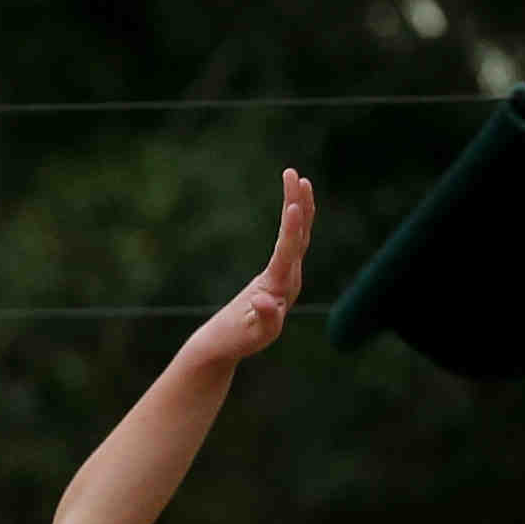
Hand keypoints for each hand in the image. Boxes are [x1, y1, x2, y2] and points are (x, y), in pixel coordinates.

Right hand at [183, 169, 313, 368]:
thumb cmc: (232, 341)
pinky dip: (294, 221)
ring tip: (297, 178)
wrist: (224, 347)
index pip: (288, 253)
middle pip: (300, 236)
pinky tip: (292, 204)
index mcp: (281, 290)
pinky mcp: (280, 274)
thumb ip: (264, 319)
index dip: (291, 229)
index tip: (292, 205)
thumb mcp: (249, 334)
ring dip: (300, 206)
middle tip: (294, 175)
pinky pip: (292, 242)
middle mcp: (290, 279)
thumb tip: (266, 299)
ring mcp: (287, 276)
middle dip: (299, 205)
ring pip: (299, 235)